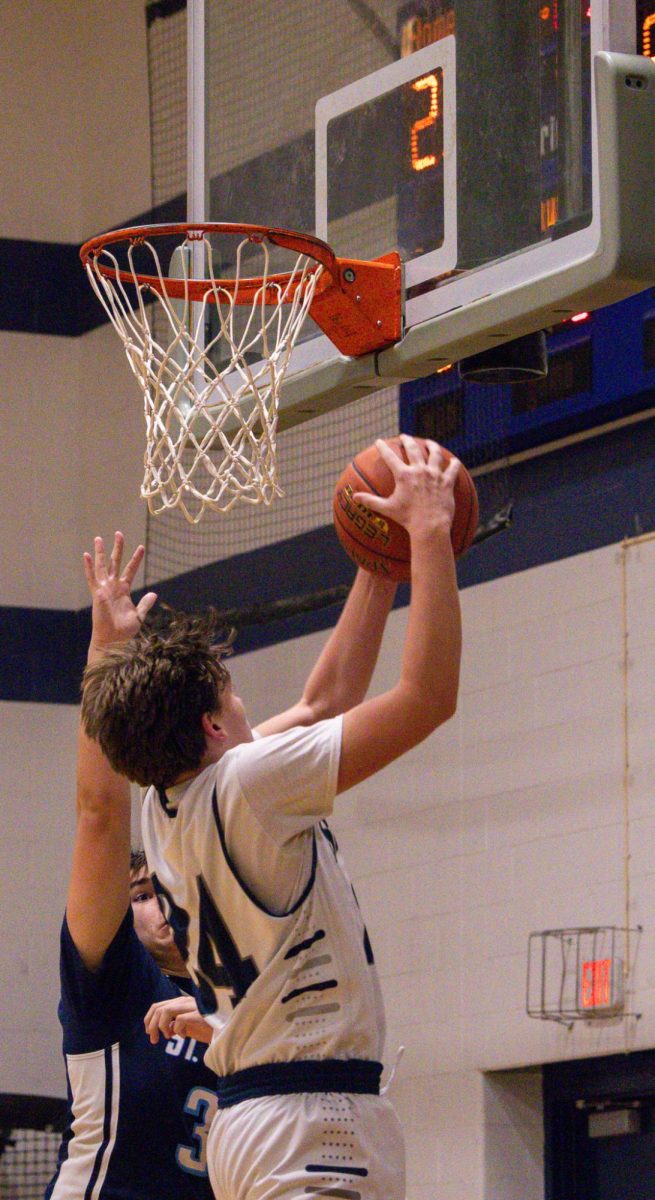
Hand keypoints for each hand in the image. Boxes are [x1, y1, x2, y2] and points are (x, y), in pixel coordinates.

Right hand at [83, 532, 156, 658]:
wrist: (113, 640)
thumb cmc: (124, 631)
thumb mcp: (139, 615)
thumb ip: (145, 603)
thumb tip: (154, 593)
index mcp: (123, 590)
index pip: (130, 570)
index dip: (136, 559)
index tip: (141, 547)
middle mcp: (113, 587)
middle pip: (116, 563)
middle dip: (118, 548)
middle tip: (119, 533)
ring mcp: (104, 589)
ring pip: (102, 566)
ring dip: (101, 552)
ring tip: (99, 538)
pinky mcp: (98, 594)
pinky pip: (92, 578)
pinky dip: (88, 567)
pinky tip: (86, 555)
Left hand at [144, 995, 212, 1044]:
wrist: (226, 1027)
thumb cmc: (208, 1026)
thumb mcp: (189, 1026)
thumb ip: (177, 1024)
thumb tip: (166, 1028)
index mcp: (181, 1003)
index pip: (158, 1006)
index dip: (149, 1019)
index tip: (149, 1033)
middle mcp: (184, 1001)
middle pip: (158, 1008)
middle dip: (152, 1025)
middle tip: (153, 1040)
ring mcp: (191, 1006)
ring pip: (166, 1011)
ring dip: (162, 1026)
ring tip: (168, 1037)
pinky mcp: (198, 1013)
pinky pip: (179, 1020)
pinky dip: (178, 1030)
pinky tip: (185, 1036)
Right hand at [354, 435, 458, 539]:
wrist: (430, 526)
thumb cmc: (407, 519)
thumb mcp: (387, 509)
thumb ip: (370, 501)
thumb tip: (354, 498)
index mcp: (404, 475)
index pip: (390, 457)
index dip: (383, 448)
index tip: (379, 441)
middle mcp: (419, 470)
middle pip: (413, 449)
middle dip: (407, 440)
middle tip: (403, 436)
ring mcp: (435, 475)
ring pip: (434, 454)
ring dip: (431, 446)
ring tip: (429, 443)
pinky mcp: (447, 482)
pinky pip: (452, 469)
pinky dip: (453, 464)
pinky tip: (454, 460)